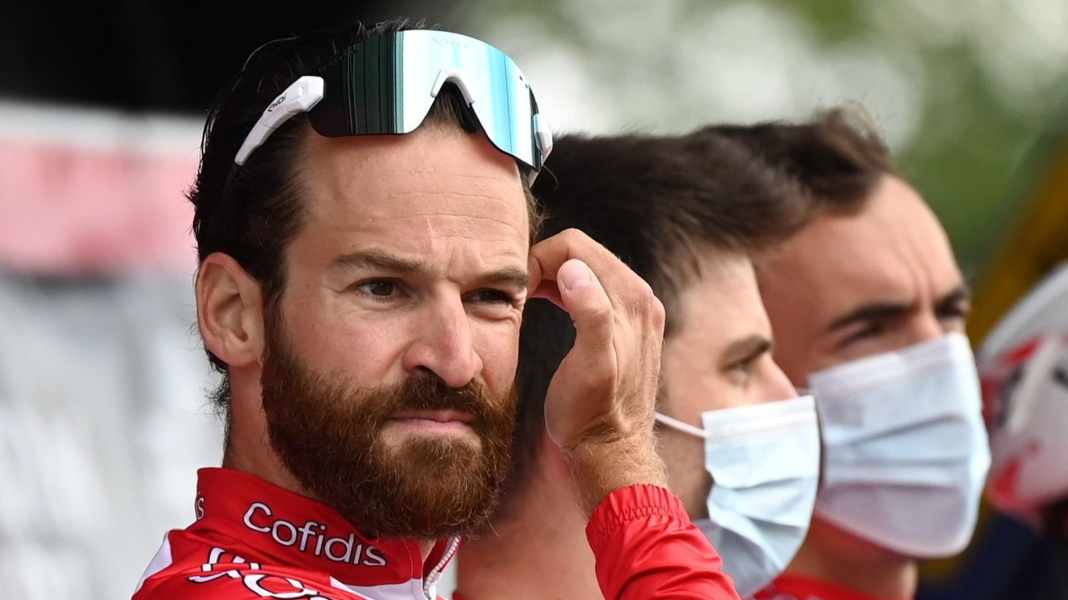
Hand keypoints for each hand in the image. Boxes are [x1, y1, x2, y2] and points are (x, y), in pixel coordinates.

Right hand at [528, 228, 667, 514]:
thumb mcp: (589, 366)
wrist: (610, 454)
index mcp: (630, 298)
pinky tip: (546, 305)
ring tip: (527, 300)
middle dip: (545, 264)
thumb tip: (572, 271)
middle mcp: (638, 298)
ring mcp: (634, 312)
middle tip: (518, 295)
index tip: (518, 289)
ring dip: (552, 276)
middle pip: (582, 252)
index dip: (540, 258)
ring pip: (585, 269)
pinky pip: (591, 289)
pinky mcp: (625, 327)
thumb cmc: (592, 415)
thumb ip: (589, 313)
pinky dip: (565, 289)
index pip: (577, 245)